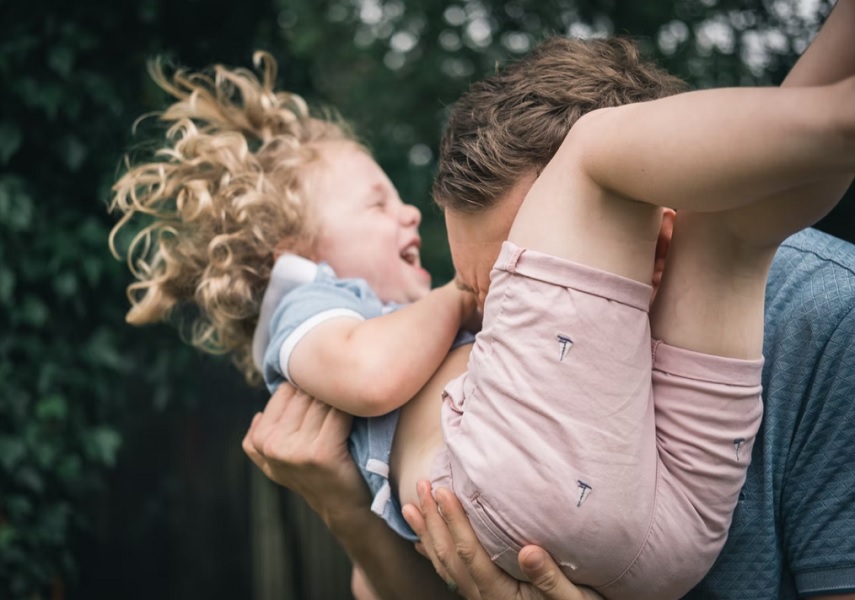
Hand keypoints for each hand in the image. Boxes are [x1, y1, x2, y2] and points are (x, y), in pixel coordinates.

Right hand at [242, 383, 369, 522]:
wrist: (341, 506)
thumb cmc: (313, 475)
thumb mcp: (275, 462)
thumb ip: (260, 439)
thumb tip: (258, 414)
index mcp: (259, 440)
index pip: (285, 390)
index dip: (309, 389)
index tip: (325, 399)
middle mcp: (272, 444)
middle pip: (303, 394)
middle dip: (325, 393)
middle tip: (343, 399)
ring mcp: (295, 449)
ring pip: (321, 401)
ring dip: (340, 399)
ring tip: (351, 406)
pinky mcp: (321, 452)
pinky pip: (339, 413)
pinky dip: (353, 410)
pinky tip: (359, 415)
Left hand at [403, 481, 602, 599]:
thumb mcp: (573, 597)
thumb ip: (550, 577)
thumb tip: (528, 551)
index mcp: (500, 594)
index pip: (469, 553)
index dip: (454, 520)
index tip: (442, 491)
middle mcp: (484, 597)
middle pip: (450, 555)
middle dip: (433, 519)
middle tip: (421, 486)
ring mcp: (480, 597)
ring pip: (445, 564)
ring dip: (427, 533)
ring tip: (411, 506)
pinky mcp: (483, 595)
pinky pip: (451, 573)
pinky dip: (434, 554)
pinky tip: (424, 542)